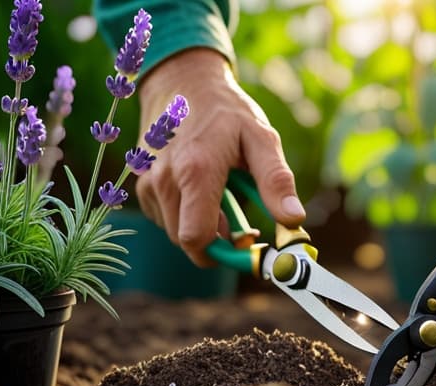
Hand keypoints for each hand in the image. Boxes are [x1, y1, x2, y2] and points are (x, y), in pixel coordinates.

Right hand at [137, 48, 304, 266]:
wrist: (183, 82)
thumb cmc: (227, 112)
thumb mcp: (261, 138)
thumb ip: (276, 181)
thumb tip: (294, 221)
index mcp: (196, 170)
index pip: (197, 238)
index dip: (223, 253)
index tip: (247, 244)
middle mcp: (164, 180)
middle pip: (187, 241)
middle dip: (215, 239)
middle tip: (239, 217)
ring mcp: (148, 182)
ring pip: (175, 231)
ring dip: (200, 224)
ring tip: (220, 191)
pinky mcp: (141, 184)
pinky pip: (165, 217)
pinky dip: (185, 213)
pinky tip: (198, 186)